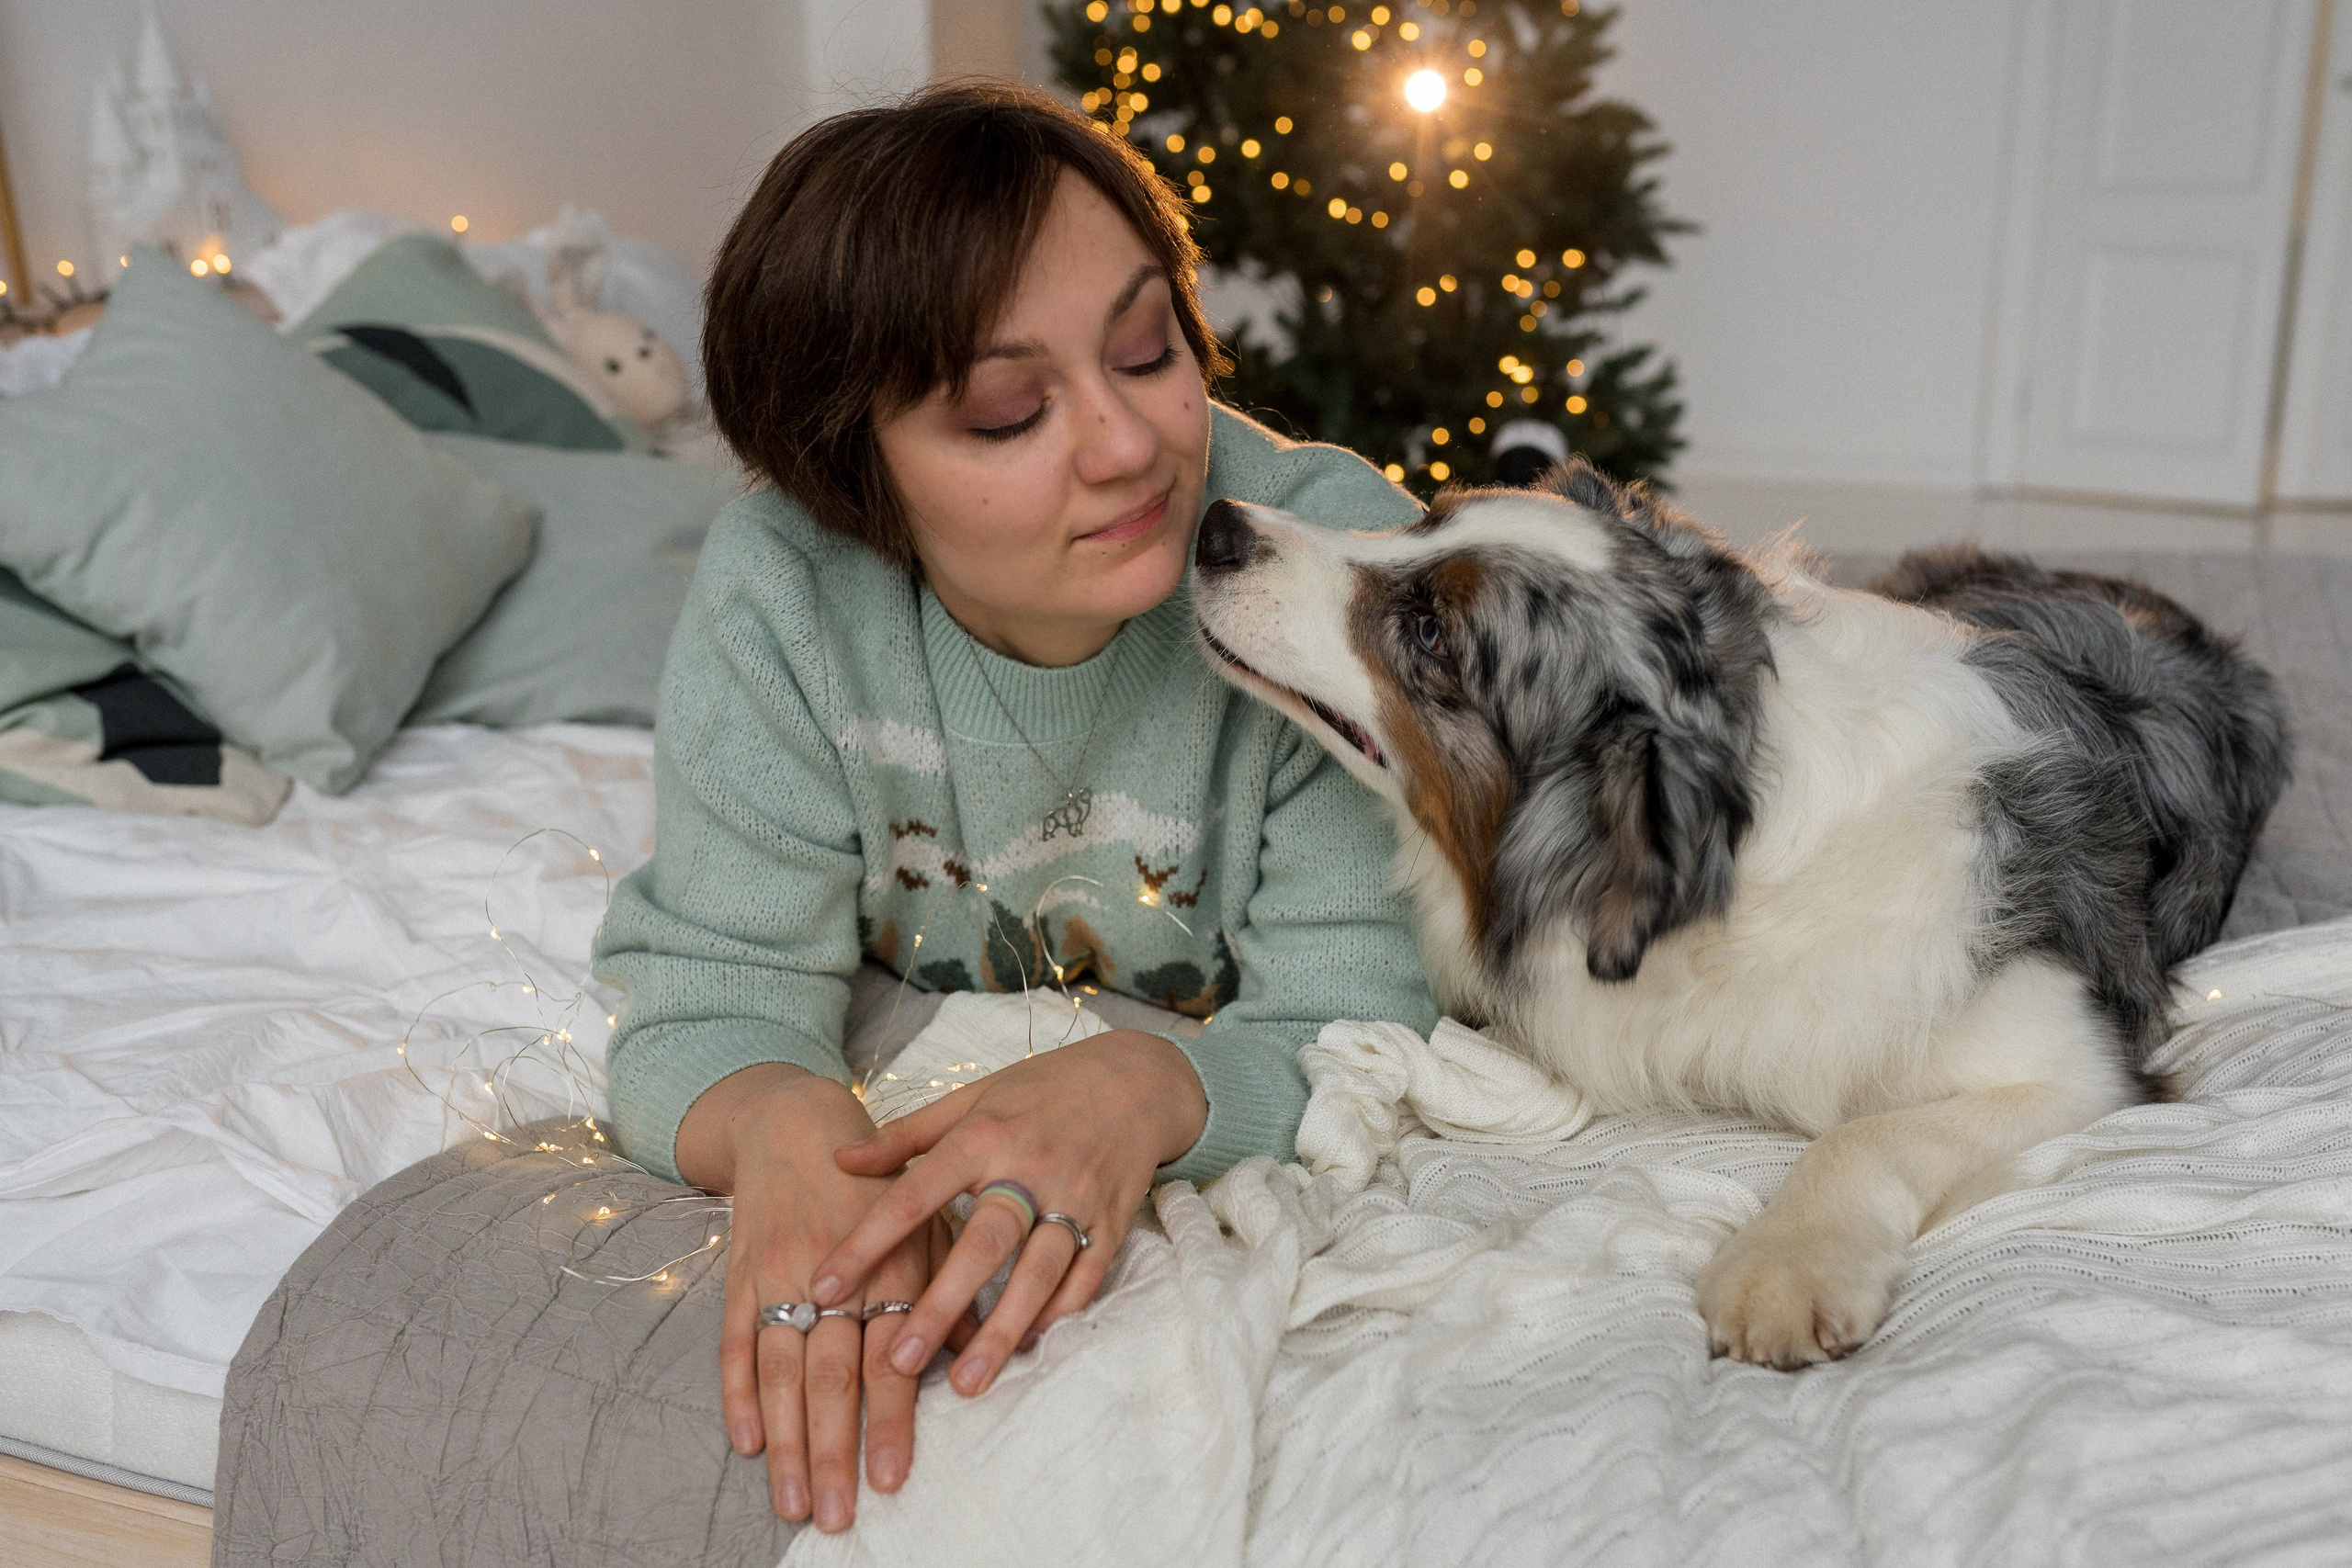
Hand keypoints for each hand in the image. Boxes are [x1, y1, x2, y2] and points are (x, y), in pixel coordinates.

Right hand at [675, 1064, 967, 1530]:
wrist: (798, 1124)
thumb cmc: (881, 1185)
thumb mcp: (930, 1225)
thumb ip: (949, 1291)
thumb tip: (976, 1355)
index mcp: (892, 1266)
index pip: (888, 1359)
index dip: (887, 1420)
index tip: (890, 1478)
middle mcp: (836, 1275)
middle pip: (831, 1375)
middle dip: (833, 1449)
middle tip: (836, 1514)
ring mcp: (782, 1275)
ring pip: (781, 1368)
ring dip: (787, 1440)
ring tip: (794, 1500)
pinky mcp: (742, 1275)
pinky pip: (736, 1340)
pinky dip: (737, 1393)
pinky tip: (748, 1441)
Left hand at [809, 1029, 1207, 1397]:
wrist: (1136, 1080)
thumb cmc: (1040, 1089)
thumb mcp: (971, 1098)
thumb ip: (907, 1135)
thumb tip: (840, 1159)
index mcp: (984, 1135)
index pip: (915, 1193)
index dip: (867, 1241)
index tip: (823, 1286)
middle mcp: (1030, 1168)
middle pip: (983, 1245)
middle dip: (940, 1306)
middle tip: (897, 1362)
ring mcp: (1076, 1198)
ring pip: (1038, 1273)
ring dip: (1002, 1330)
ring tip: (968, 1382)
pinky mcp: (1112, 1223)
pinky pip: (1084, 1278)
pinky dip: (1057, 1315)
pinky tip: (1026, 1349)